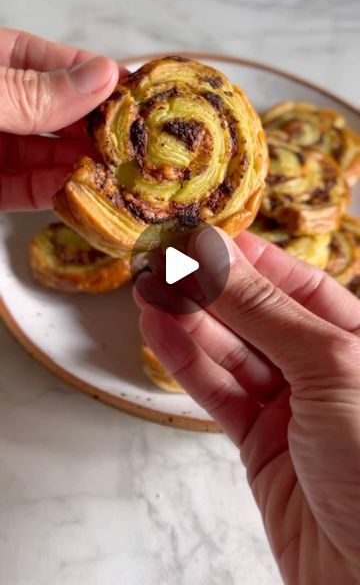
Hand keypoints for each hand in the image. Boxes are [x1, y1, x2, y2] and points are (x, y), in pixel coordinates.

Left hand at [0, 28, 123, 210]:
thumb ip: (35, 92)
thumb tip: (101, 75)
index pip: (57, 64)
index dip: (98, 77)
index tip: (137, 94)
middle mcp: (3, 105)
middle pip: (61, 114)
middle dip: (98, 129)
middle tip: (138, 142)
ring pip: (49, 156)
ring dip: (85, 165)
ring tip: (122, 172)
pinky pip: (28, 190)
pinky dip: (57, 193)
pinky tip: (84, 191)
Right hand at [135, 229, 359, 583]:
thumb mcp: (329, 365)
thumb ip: (265, 310)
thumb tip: (220, 254)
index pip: (299, 286)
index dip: (252, 261)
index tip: (207, 240)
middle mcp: (326, 370)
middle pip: (258, 317)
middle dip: (212, 290)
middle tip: (165, 264)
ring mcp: (291, 408)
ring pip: (232, 354)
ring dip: (190, 323)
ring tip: (150, 292)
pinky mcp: (260, 444)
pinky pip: (218, 394)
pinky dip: (188, 363)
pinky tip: (161, 332)